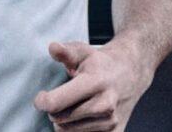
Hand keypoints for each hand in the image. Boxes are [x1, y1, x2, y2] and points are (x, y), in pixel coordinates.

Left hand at [33, 40, 153, 130]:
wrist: (129, 74)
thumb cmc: (99, 63)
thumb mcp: (82, 51)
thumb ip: (66, 52)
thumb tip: (53, 47)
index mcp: (94, 82)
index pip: (56, 103)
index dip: (42, 101)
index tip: (41, 96)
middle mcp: (105, 105)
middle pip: (60, 119)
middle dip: (54, 110)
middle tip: (61, 98)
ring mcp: (111, 122)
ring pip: (68, 131)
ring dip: (65, 121)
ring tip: (73, 106)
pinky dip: (76, 129)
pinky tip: (81, 117)